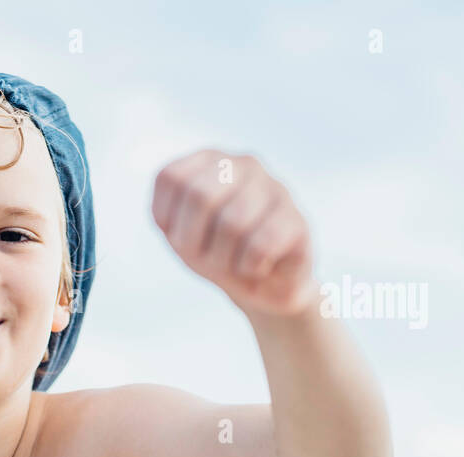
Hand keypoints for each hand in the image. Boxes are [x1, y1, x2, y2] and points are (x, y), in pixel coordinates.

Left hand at [152, 149, 315, 317]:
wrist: (261, 288)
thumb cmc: (215, 254)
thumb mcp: (178, 233)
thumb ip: (166, 212)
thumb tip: (193, 196)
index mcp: (209, 161)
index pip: (171, 177)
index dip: (168, 219)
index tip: (180, 237)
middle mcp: (243, 164)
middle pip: (200, 195)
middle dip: (193, 239)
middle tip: (205, 256)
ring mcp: (274, 187)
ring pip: (233, 223)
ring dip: (222, 259)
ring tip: (233, 264)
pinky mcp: (297, 219)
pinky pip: (262, 244)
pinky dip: (249, 267)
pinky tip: (256, 267)